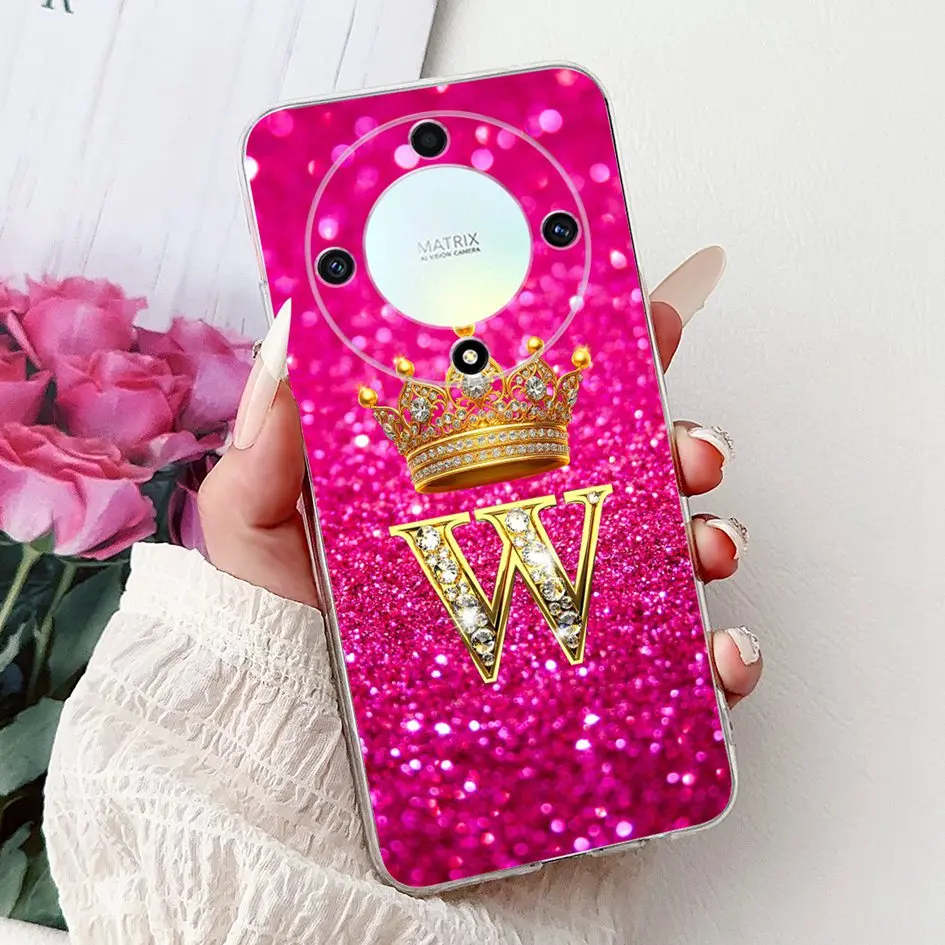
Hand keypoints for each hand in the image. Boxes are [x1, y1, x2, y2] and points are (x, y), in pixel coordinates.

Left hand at [198, 247, 761, 705]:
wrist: (300, 786)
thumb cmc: (273, 660)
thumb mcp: (256, 537)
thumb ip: (267, 447)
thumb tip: (294, 335)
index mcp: (457, 496)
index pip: (540, 415)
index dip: (601, 363)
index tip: (645, 323)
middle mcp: (518, 549)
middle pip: (625, 479)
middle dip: (677, 447)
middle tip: (686, 445)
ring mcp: (558, 621)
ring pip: (664, 563)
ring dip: (708, 539)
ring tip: (706, 543)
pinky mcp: (587, 699)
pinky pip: (674, 677)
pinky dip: (714, 660)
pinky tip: (717, 652)